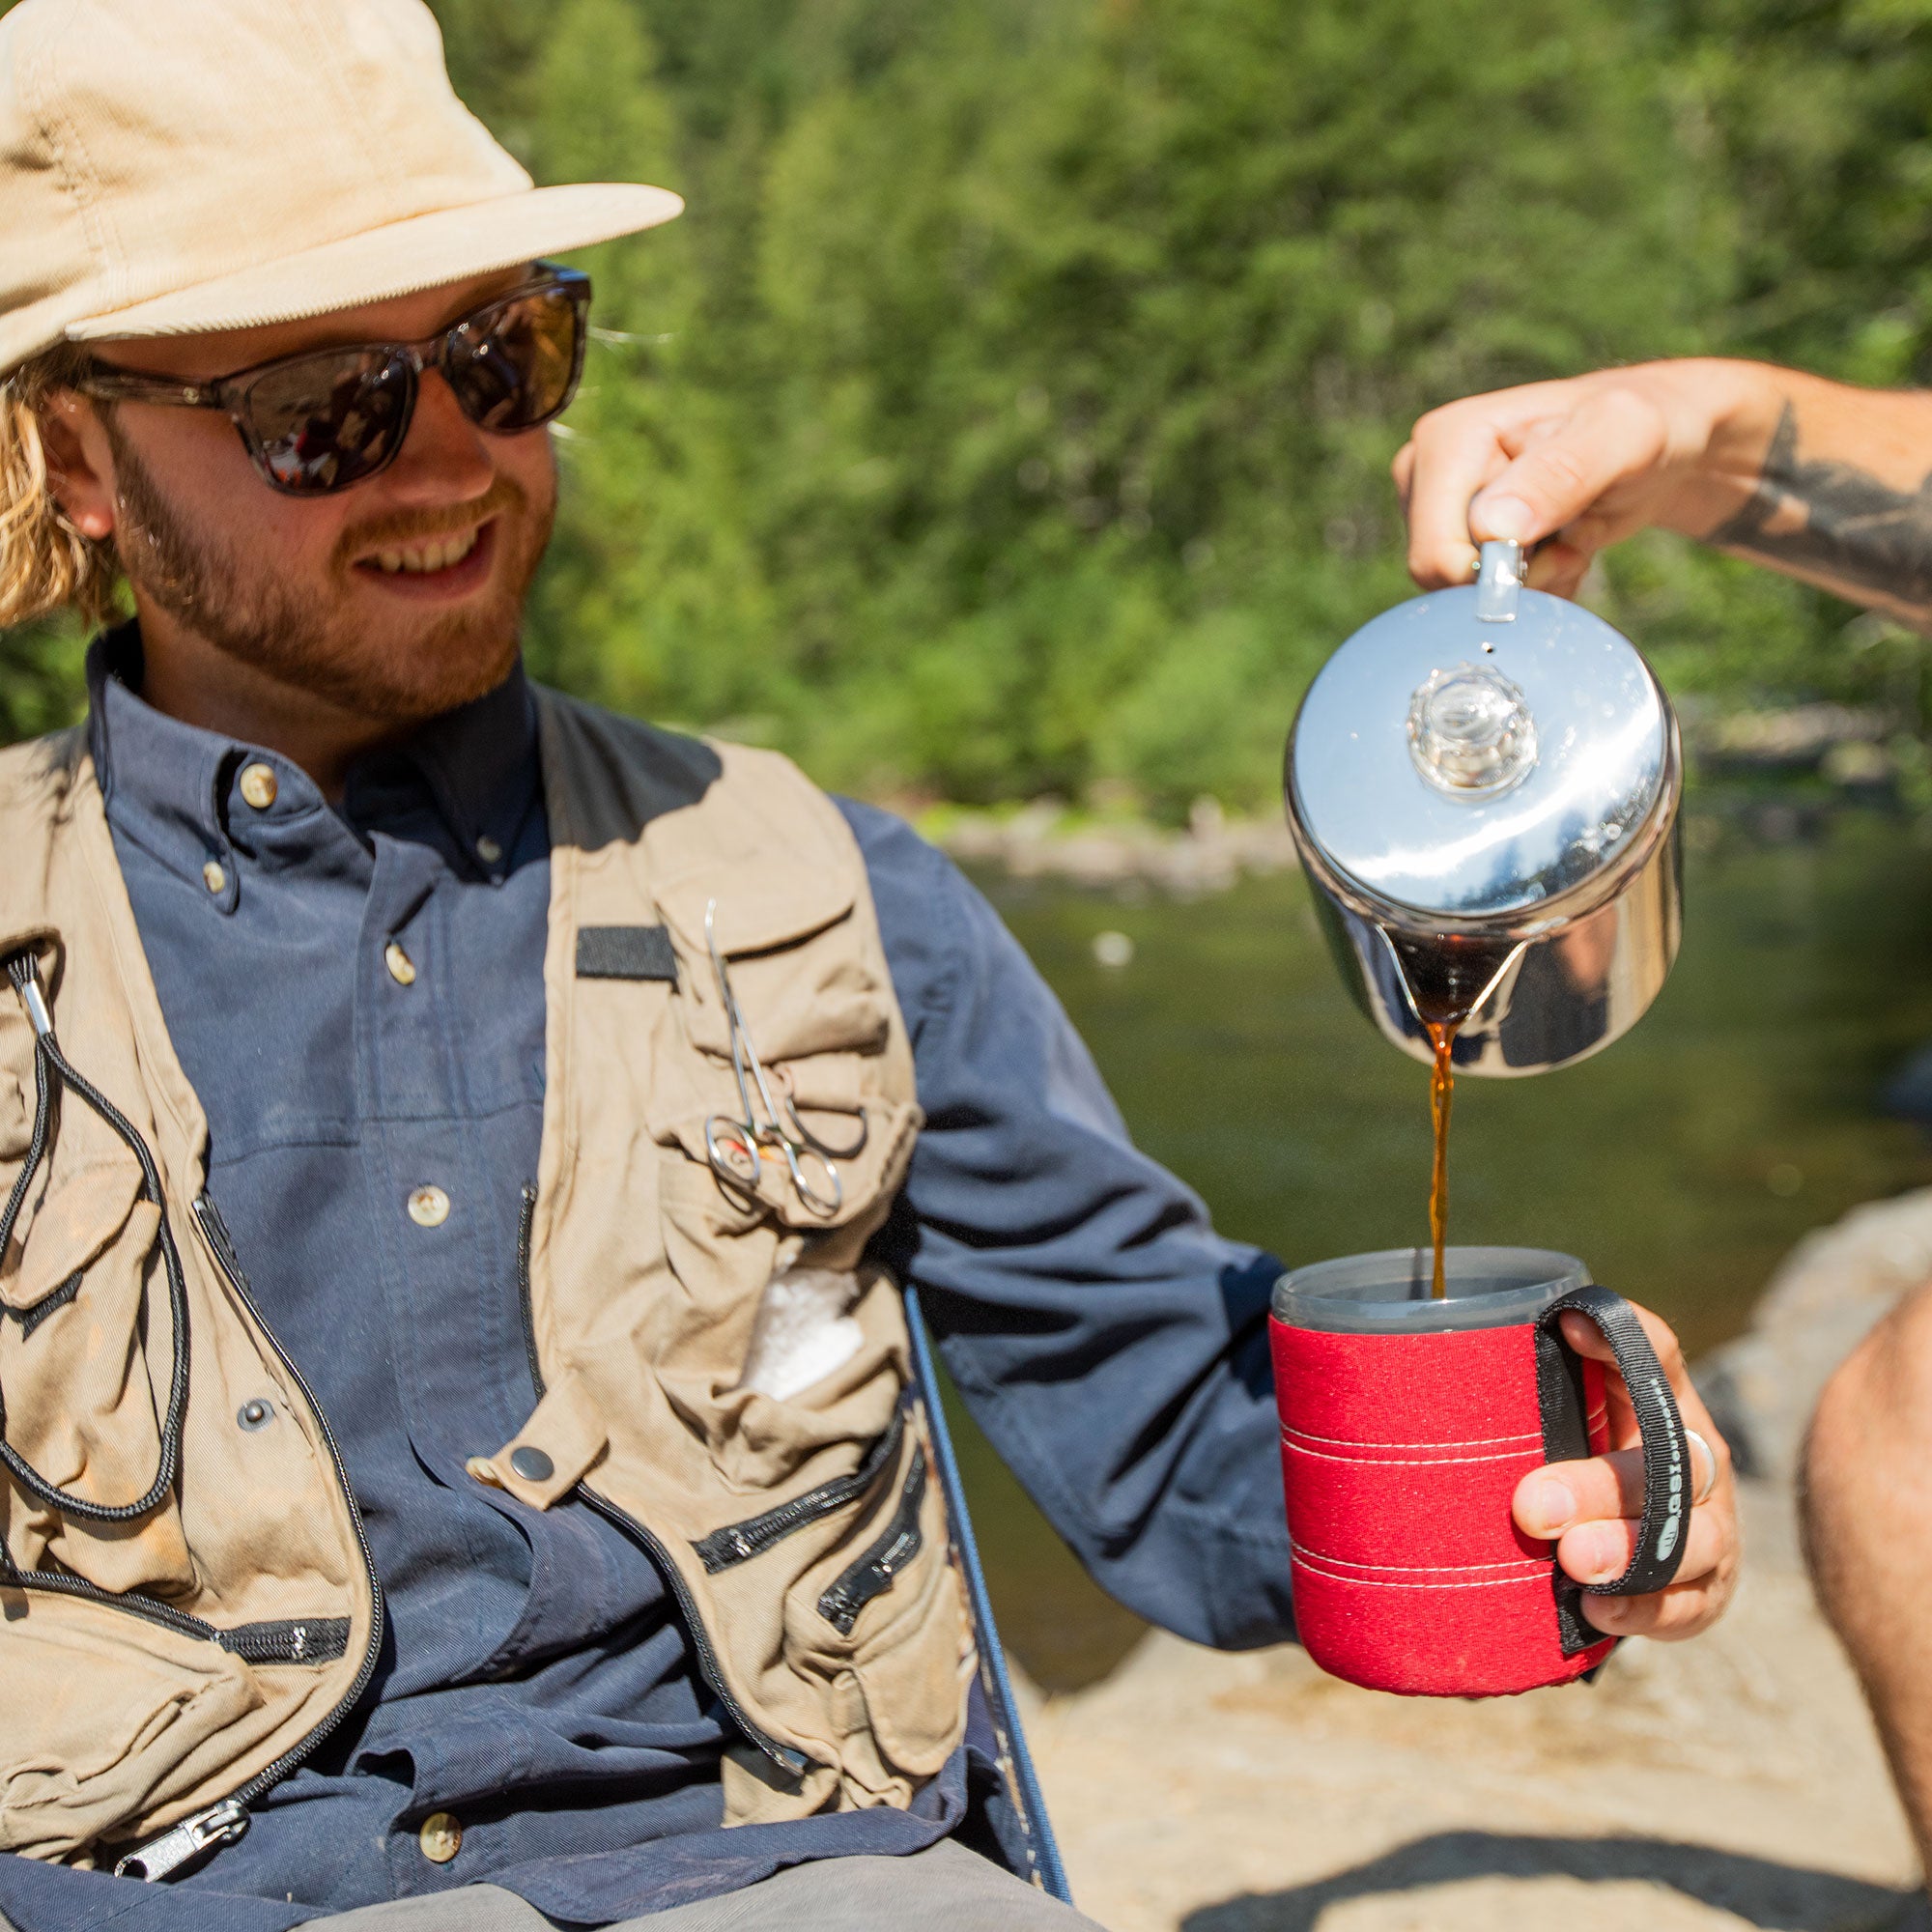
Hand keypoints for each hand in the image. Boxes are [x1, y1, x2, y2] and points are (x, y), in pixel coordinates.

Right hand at [1392, 358, 1778, 596]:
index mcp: (1445, 441)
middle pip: (1445, 579)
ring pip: (1467, 594)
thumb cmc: (1646, 423)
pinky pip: (1487, 597)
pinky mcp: (1462, 536)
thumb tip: (1491, 529)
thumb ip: (1561, 475)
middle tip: (1574, 541)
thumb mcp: (1622, 436)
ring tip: (1575, 536)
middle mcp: (1426, 474)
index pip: (1435, 554)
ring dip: (1535, 582)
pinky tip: (1566, 547)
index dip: (1496, 574)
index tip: (1559, 547)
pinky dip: (1538, 587)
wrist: (1667, 440)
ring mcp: (1442, 509)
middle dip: (1518, 578)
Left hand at [1510, 1301, 1739, 1639]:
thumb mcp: (1568, 1420)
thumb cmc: (1579, 1458)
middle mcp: (1696, 1457)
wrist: (1639, 1548)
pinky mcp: (1707, 1590)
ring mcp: (1711, 1526)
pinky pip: (1685, 1604)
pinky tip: (1596, 1607)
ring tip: (1573, 1561)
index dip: (1622, 1337)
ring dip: (1626, 1550)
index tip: (1566, 1326)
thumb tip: (1441, 1369)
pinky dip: (1641, 1608)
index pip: (1655, 1355)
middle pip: (1662, 1462)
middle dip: (1596, 1486)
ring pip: (1688, 1537)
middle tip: (1531, 1506)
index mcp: (1662, 1400)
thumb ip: (1532, 1395)